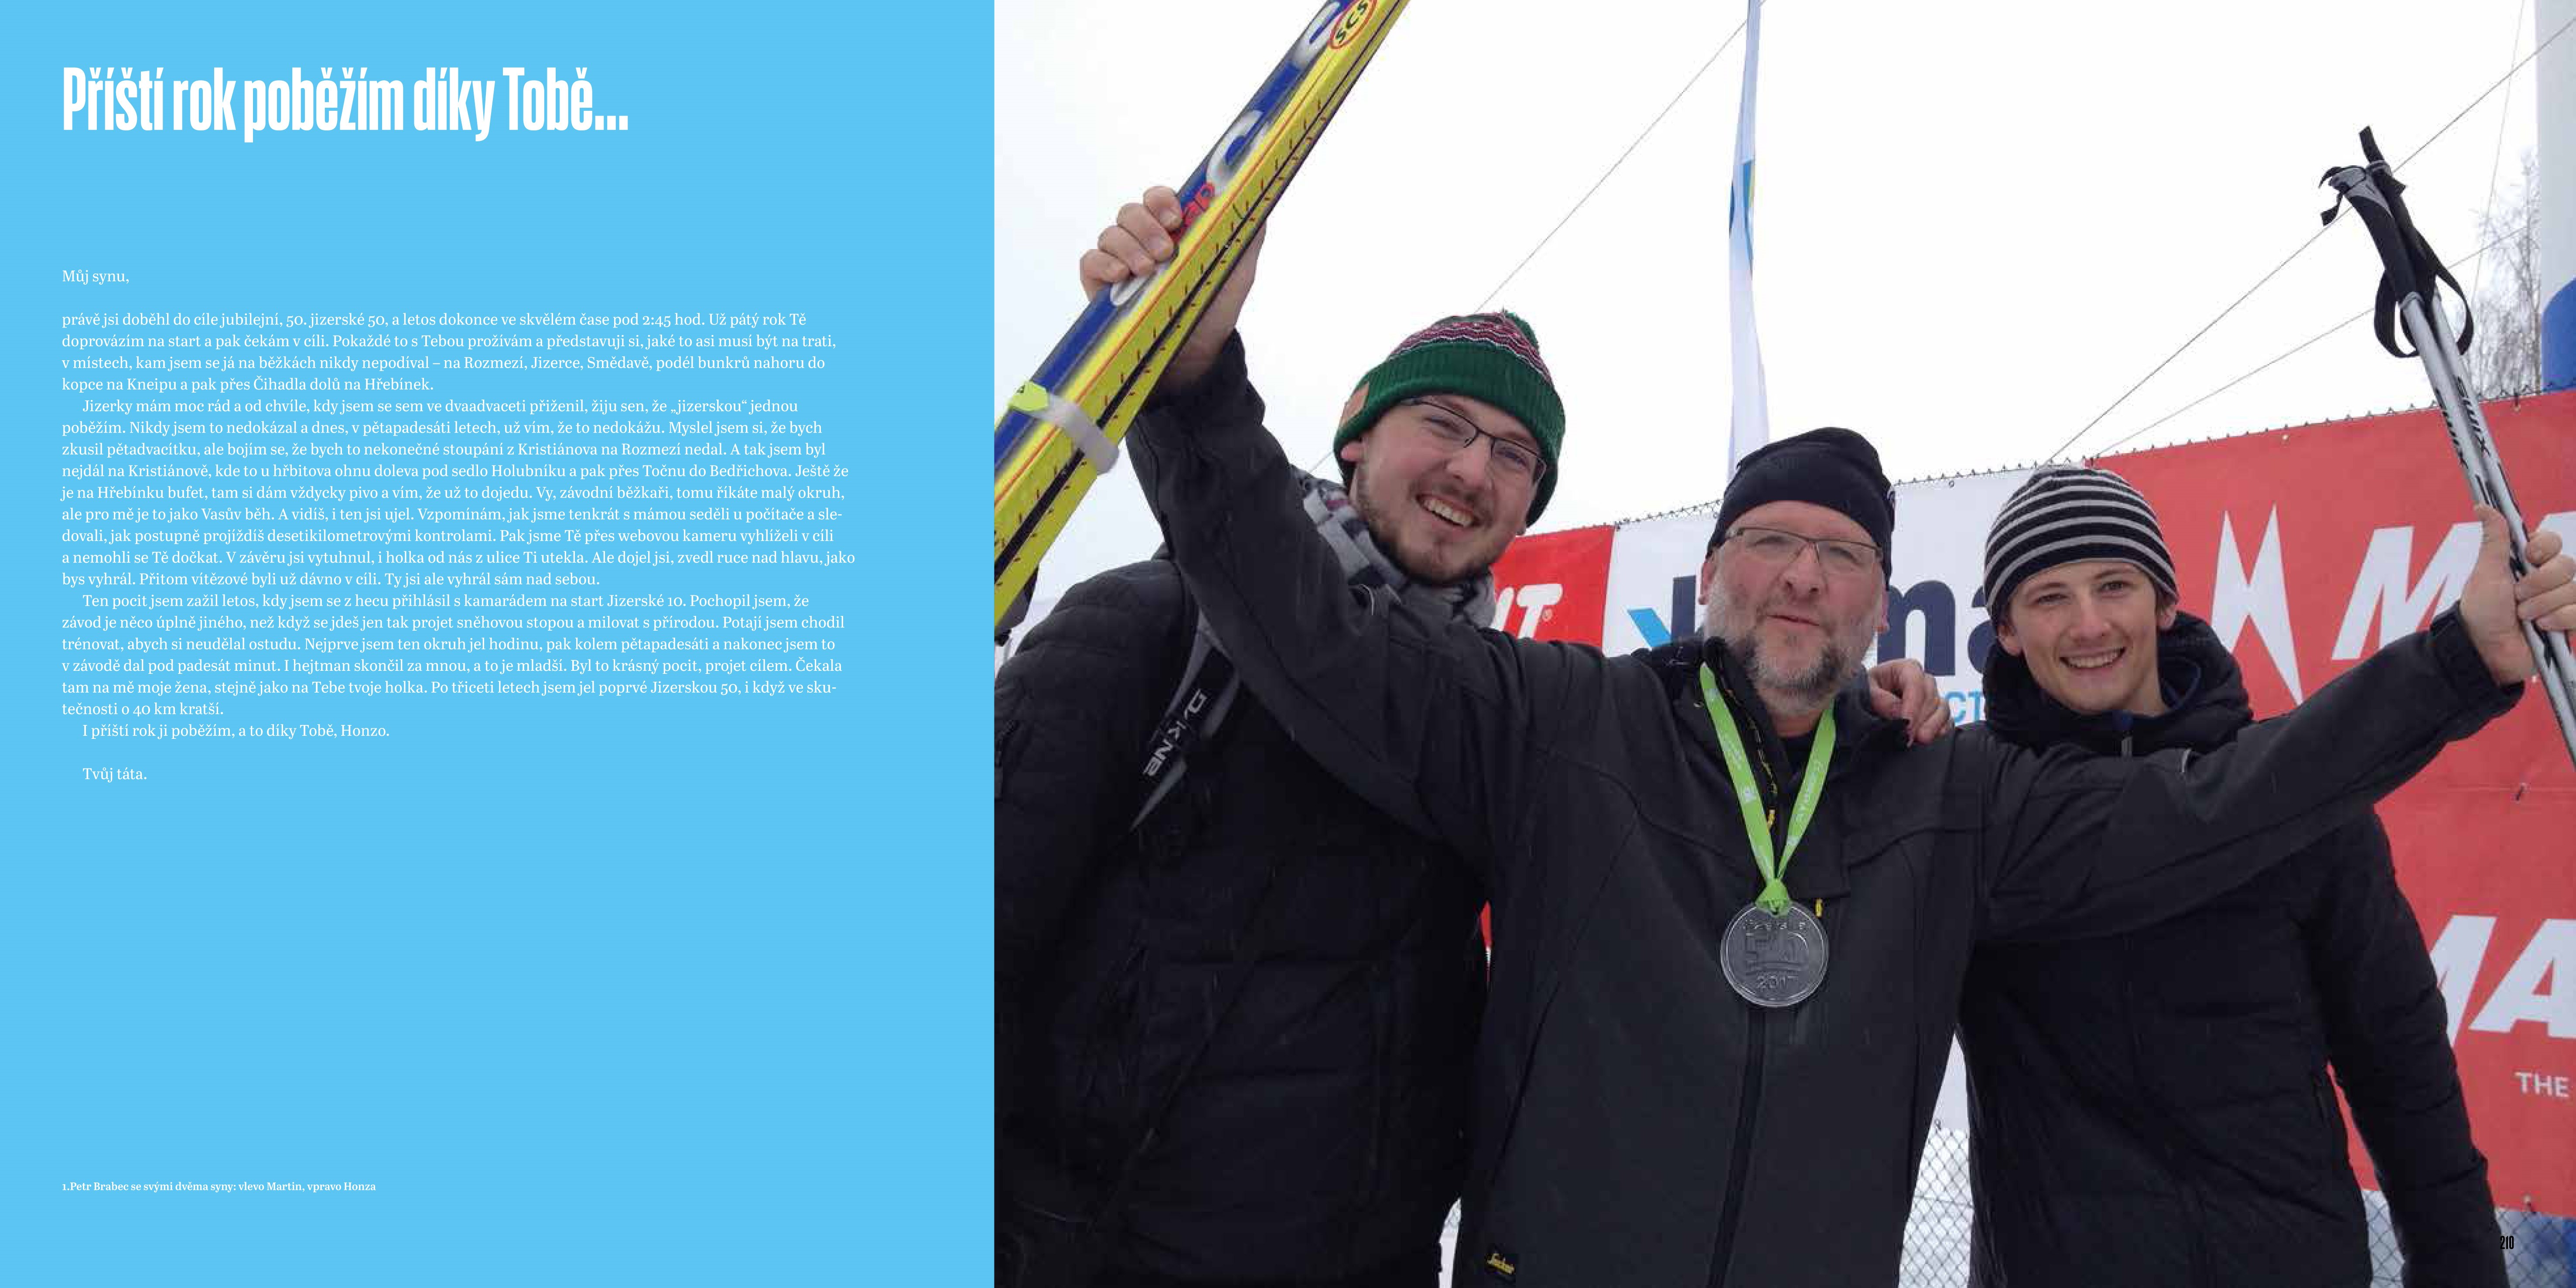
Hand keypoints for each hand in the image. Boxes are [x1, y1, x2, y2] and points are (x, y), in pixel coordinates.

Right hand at [1077, 186, 1266, 389]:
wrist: (1196, 354)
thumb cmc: (1213, 305)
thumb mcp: (1238, 271)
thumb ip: (1247, 234)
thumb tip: (1255, 200)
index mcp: (1171, 228)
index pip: (1158, 198)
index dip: (1162, 200)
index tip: (1176, 219)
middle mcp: (1142, 238)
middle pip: (1131, 212)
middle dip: (1146, 226)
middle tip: (1165, 251)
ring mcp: (1119, 260)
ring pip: (1111, 233)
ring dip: (1129, 246)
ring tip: (1148, 270)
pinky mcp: (1100, 284)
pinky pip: (1090, 261)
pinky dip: (1103, 263)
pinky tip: (1121, 275)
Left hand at [1867, 658, 1954, 745]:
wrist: (1867, 702)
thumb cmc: (1867, 691)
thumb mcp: (1866, 691)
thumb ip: (1881, 700)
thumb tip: (1899, 715)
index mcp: (1906, 669)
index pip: (1915, 683)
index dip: (1912, 704)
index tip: (1906, 723)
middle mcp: (1923, 680)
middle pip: (1930, 697)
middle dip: (1920, 718)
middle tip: (1908, 736)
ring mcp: (1932, 697)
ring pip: (1942, 708)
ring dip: (1932, 725)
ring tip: (1920, 739)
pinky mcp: (1937, 713)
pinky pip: (1947, 720)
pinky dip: (1940, 730)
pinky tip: (1929, 738)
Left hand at [2461, 505, 2575, 684]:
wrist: (2485, 650)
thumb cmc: (2481, 611)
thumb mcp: (2486, 573)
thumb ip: (2495, 540)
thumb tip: (2484, 506)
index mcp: (2528, 563)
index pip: (2552, 542)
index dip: (2544, 547)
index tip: (2530, 556)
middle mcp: (2547, 579)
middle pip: (2566, 565)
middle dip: (2540, 583)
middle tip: (2518, 596)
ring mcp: (2560, 601)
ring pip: (2573, 590)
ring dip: (2544, 604)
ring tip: (2524, 616)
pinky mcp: (2569, 623)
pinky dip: (2560, 619)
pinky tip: (2542, 628)